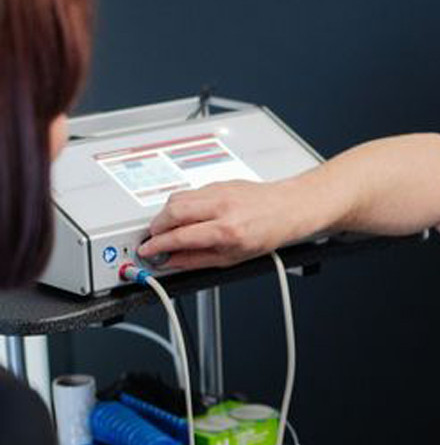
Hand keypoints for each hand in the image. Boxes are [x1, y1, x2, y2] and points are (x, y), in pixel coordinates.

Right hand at [137, 179, 300, 269]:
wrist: (287, 208)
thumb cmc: (268, 234)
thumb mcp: (233, 258)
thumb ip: (198, 260)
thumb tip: (172, 262)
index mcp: (227, 230)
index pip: (180, 236)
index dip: (158, 245)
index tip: (147, 250)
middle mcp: (222, 207)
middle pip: (172, 212)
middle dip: (156, 227)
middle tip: (154, 238)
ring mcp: (220, 191)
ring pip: (177, 198)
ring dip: (165, 214)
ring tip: (167, 228)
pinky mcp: (219, 182)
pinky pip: (191, 192)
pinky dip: (182, 204)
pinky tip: (187, 215)